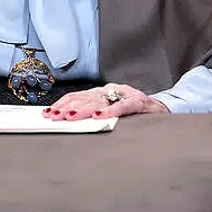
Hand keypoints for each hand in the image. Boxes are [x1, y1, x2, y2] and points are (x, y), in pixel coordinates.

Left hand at [42, 83, 169, 119]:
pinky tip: (98, 116)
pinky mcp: (138, 101)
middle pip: (85, 98)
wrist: (162, 110)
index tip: (49, 112)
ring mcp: (124, 94)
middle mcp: (111, 90)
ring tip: (69, 116)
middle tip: (54, 116)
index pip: (78, 96)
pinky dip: (109, 111)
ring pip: (100, 101)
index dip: (63, 103)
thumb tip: (68, 120)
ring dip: (82, 110)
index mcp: (103, 92)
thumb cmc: (134, 114)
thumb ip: (93, 113)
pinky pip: (122, 106)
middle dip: (67, 107)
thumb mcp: (110, 111)